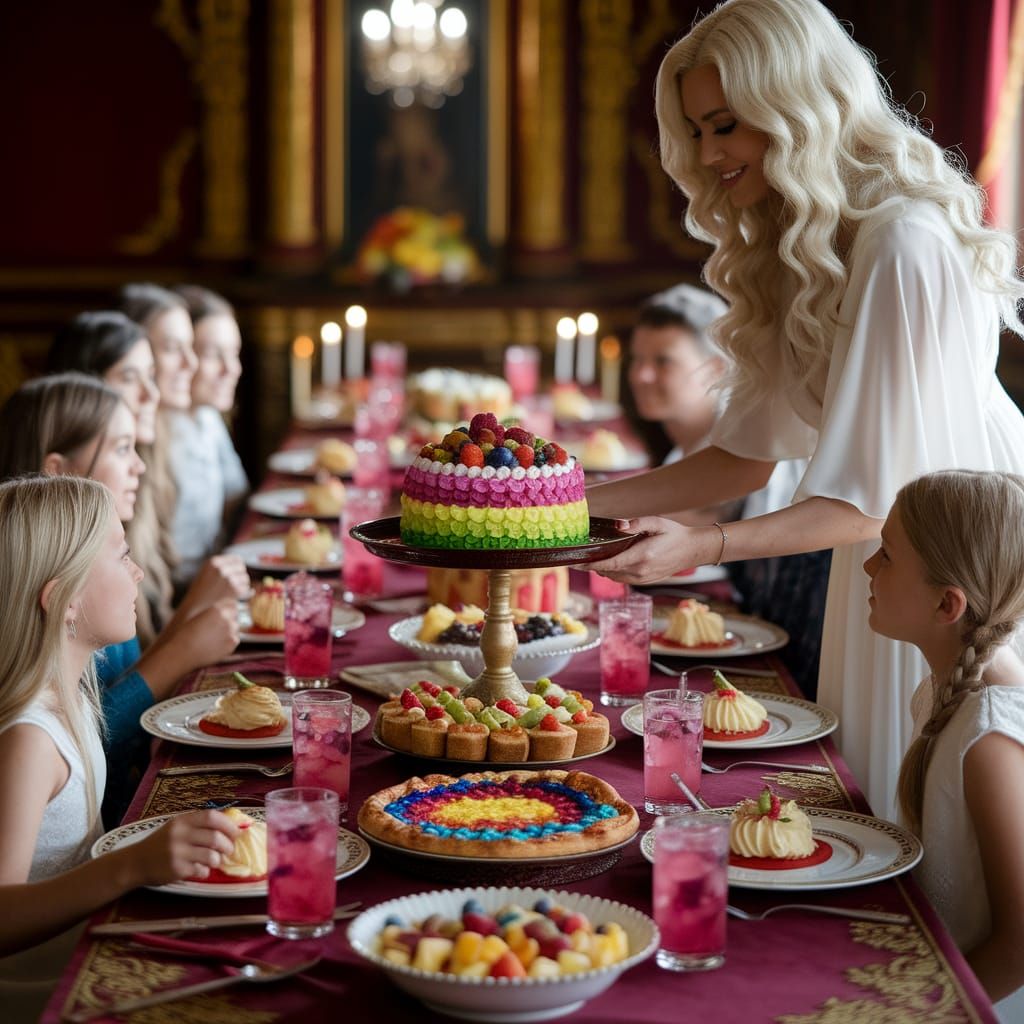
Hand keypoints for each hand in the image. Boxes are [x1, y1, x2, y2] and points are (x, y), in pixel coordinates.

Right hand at [129, 809, 239, 886]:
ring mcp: (177, 853)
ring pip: (211, 856)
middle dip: (228, 846)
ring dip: (218, 860)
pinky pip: (201, 871)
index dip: (229, 825)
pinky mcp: (175, 870)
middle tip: (230, 850)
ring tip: (214, 861)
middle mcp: (179, 835)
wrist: (135, 862)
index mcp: (182, 820)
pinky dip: (205, 871)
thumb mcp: (176, 827)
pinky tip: (200, 870)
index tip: (237, 832)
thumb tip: (231, 827)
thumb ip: (198, 825)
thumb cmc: (160, 843)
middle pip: (215, 838)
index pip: (212, 817)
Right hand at [173, 598, 240, 670]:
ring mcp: (231, 631)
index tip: (226, 614)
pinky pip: (235, 639)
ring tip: (215, 638)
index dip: (229, 608)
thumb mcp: (200, 617)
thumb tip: (225, 612)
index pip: (232, 603)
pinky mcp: (232, 643)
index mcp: (216, 609)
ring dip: (230, 630)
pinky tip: (217, 646)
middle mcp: (226, 618)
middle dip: (230, 619)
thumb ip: (214, 613)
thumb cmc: (187, 635)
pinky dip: (229, 642)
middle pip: (236, 615)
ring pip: (236, 627)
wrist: (184, 652)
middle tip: (219, 628)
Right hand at [182, 555, 250, 616]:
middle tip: (232, 587)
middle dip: (240, 576)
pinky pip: (246, 589)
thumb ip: (221, 566)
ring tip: (229, 593)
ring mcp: (228, 578)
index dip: (238, 568)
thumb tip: (240, 561)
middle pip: (242, 568)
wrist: (194, 610)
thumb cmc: (200, 594)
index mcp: (213, 562)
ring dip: (242, 585)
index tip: (235, 576)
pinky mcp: (235, 589)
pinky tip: (232, 598)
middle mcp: (221, 568)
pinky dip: (243, 594)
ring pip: (245, 578)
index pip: (237, 559)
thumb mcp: (207, 574)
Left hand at [587, 516, 706, 583]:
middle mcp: (640, 571)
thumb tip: (619, 525)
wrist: (693, 550)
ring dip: (602, 569)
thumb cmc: (675, 534)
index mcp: (642, 556)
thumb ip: (637, 523)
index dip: (590, 564)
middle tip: (579, 555)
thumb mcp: (657, 523)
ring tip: (592, 557)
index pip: (610, 563)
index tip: (575, 562)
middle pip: (608, 571)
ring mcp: (643, 578)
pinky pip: (622, 579)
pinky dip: (612, 572)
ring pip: (613, 577)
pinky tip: (610, 561)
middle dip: (592, 565)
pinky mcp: (645, 581)